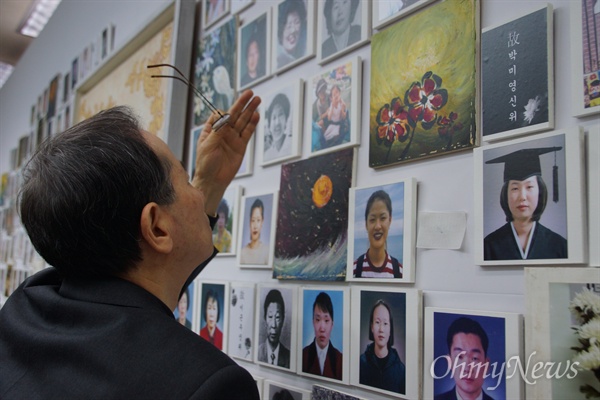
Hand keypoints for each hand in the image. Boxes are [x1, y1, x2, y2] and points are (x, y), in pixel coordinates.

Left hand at [192, 90, 260, 213]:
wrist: (213, 180)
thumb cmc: (205, 164)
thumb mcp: (208, 145)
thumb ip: (218, 131)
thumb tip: (225, 118)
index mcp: (211, 130)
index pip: (219, 115)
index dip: (223, 113)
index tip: (225, 116)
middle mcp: (223, 132)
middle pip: (234, 114)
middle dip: (242, 103)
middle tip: (250, 93)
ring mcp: (233, 138)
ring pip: (243, 121)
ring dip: (250, 110)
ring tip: (257, 100)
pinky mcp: (241, 146)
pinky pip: (248, 133)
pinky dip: (252, 124)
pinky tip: (256, 115)